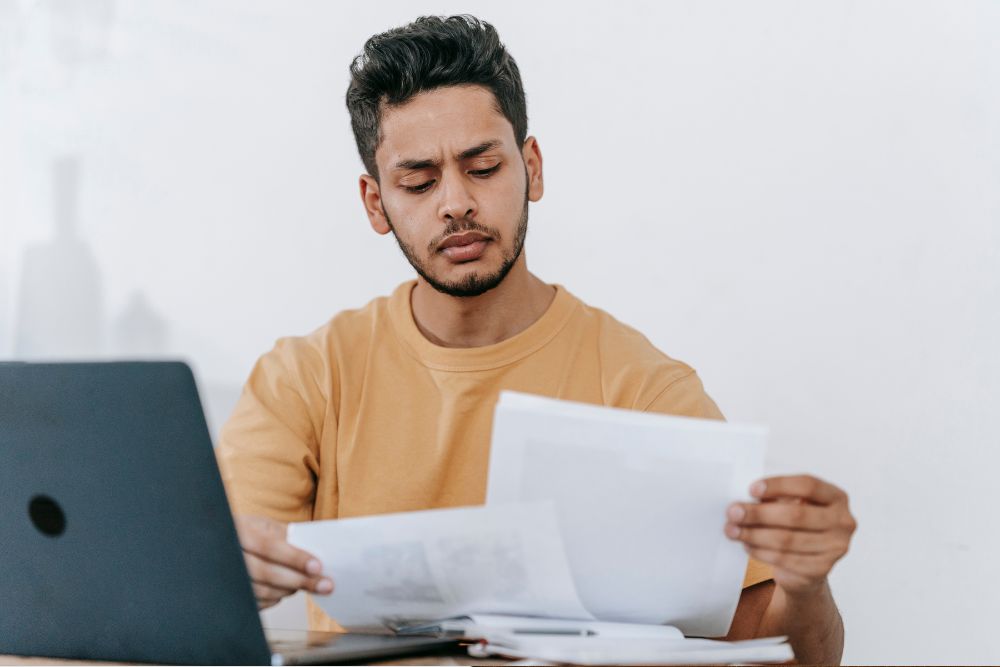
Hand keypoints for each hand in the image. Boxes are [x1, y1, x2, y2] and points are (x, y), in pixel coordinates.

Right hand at [234, 514, 334, 609]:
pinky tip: (287, 589)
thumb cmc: (247, 532)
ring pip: (262, 591)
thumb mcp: (263, 525)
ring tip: (308, 584)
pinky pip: (257, 602)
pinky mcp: (230, 596)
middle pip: (266, 573)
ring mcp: (227, 577)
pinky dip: (276, 598)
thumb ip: (285, 535)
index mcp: (240, 531)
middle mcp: (229, 555)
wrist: (219, 543)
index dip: (294, 558)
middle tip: (325, 585)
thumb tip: (314, 549)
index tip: (317, 566)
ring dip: (290, 589)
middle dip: (299, 580)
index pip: (269, 546)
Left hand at [724, 475, 855, 597]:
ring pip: (787, 539)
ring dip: (753, 534)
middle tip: (732, 512)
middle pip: (796, 515)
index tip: (751, 489)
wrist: (808, 566)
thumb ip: (775, 500)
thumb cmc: (797, 527)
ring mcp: (835, 548)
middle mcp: (843, 522)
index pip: (808, 485)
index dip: (778, 485)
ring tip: (732, 530)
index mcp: (836, 498)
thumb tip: (743, 503)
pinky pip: (784, 559)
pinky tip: (746, 545)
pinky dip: (760, 551)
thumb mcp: (791, 506)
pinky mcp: (821, 569)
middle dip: (759, 513)